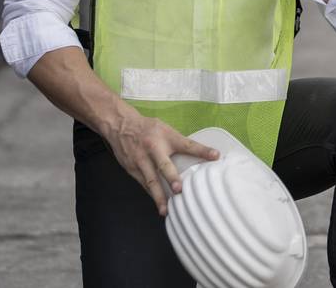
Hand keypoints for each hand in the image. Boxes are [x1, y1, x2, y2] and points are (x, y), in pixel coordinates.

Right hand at [101, 106, 219, 215]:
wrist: (120, 125)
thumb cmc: (147, 128)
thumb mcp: (164, 129)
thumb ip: (177, 142)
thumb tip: (197, 155)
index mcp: (166, 136)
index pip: (187, 144)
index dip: (202, 150)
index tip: (215, 156)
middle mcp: (153, 148)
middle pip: (164, 165)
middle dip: (171, 178)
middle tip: (179, 190)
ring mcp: (141, 160)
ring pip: (151, 180)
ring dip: (158, 196)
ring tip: (166, 210)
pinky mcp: (132, 169)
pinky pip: (143, 184)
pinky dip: (151, 194)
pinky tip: (158, 204)